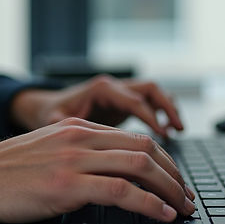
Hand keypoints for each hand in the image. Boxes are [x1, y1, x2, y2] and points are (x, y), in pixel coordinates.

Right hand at [0, 117, 195, 223]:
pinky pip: (122, 190)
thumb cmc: (3, 173)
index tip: (175, 180)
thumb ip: (79, 155)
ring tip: (182, 207)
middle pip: (145, 148)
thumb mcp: (47, 152)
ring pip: (140, 165)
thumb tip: (112, 177)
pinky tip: (161, 213)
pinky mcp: (68, 184)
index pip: (134, 138)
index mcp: (77, 128)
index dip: (163, 160)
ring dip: (169, 189)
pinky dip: (149, 203)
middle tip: (187, 196)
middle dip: (174, 174)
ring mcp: (75, 159)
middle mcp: (81, 137)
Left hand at [10, 75, 183, 137]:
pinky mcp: (124, 103)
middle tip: (179, 130)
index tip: (163, 136)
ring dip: (168, 109)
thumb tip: (69, 134)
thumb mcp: (52, 121)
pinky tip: (165, 134)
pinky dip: (161, 114)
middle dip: (168, 108)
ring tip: (177, 131)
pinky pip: (151, 103)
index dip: (151, 118)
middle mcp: (114, 87)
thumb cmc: (48, 114)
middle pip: (151, 89)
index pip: (134, 100)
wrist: (45, 107)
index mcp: (101, 89)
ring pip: (155, 93)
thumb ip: (62, 127)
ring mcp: (121, 93)